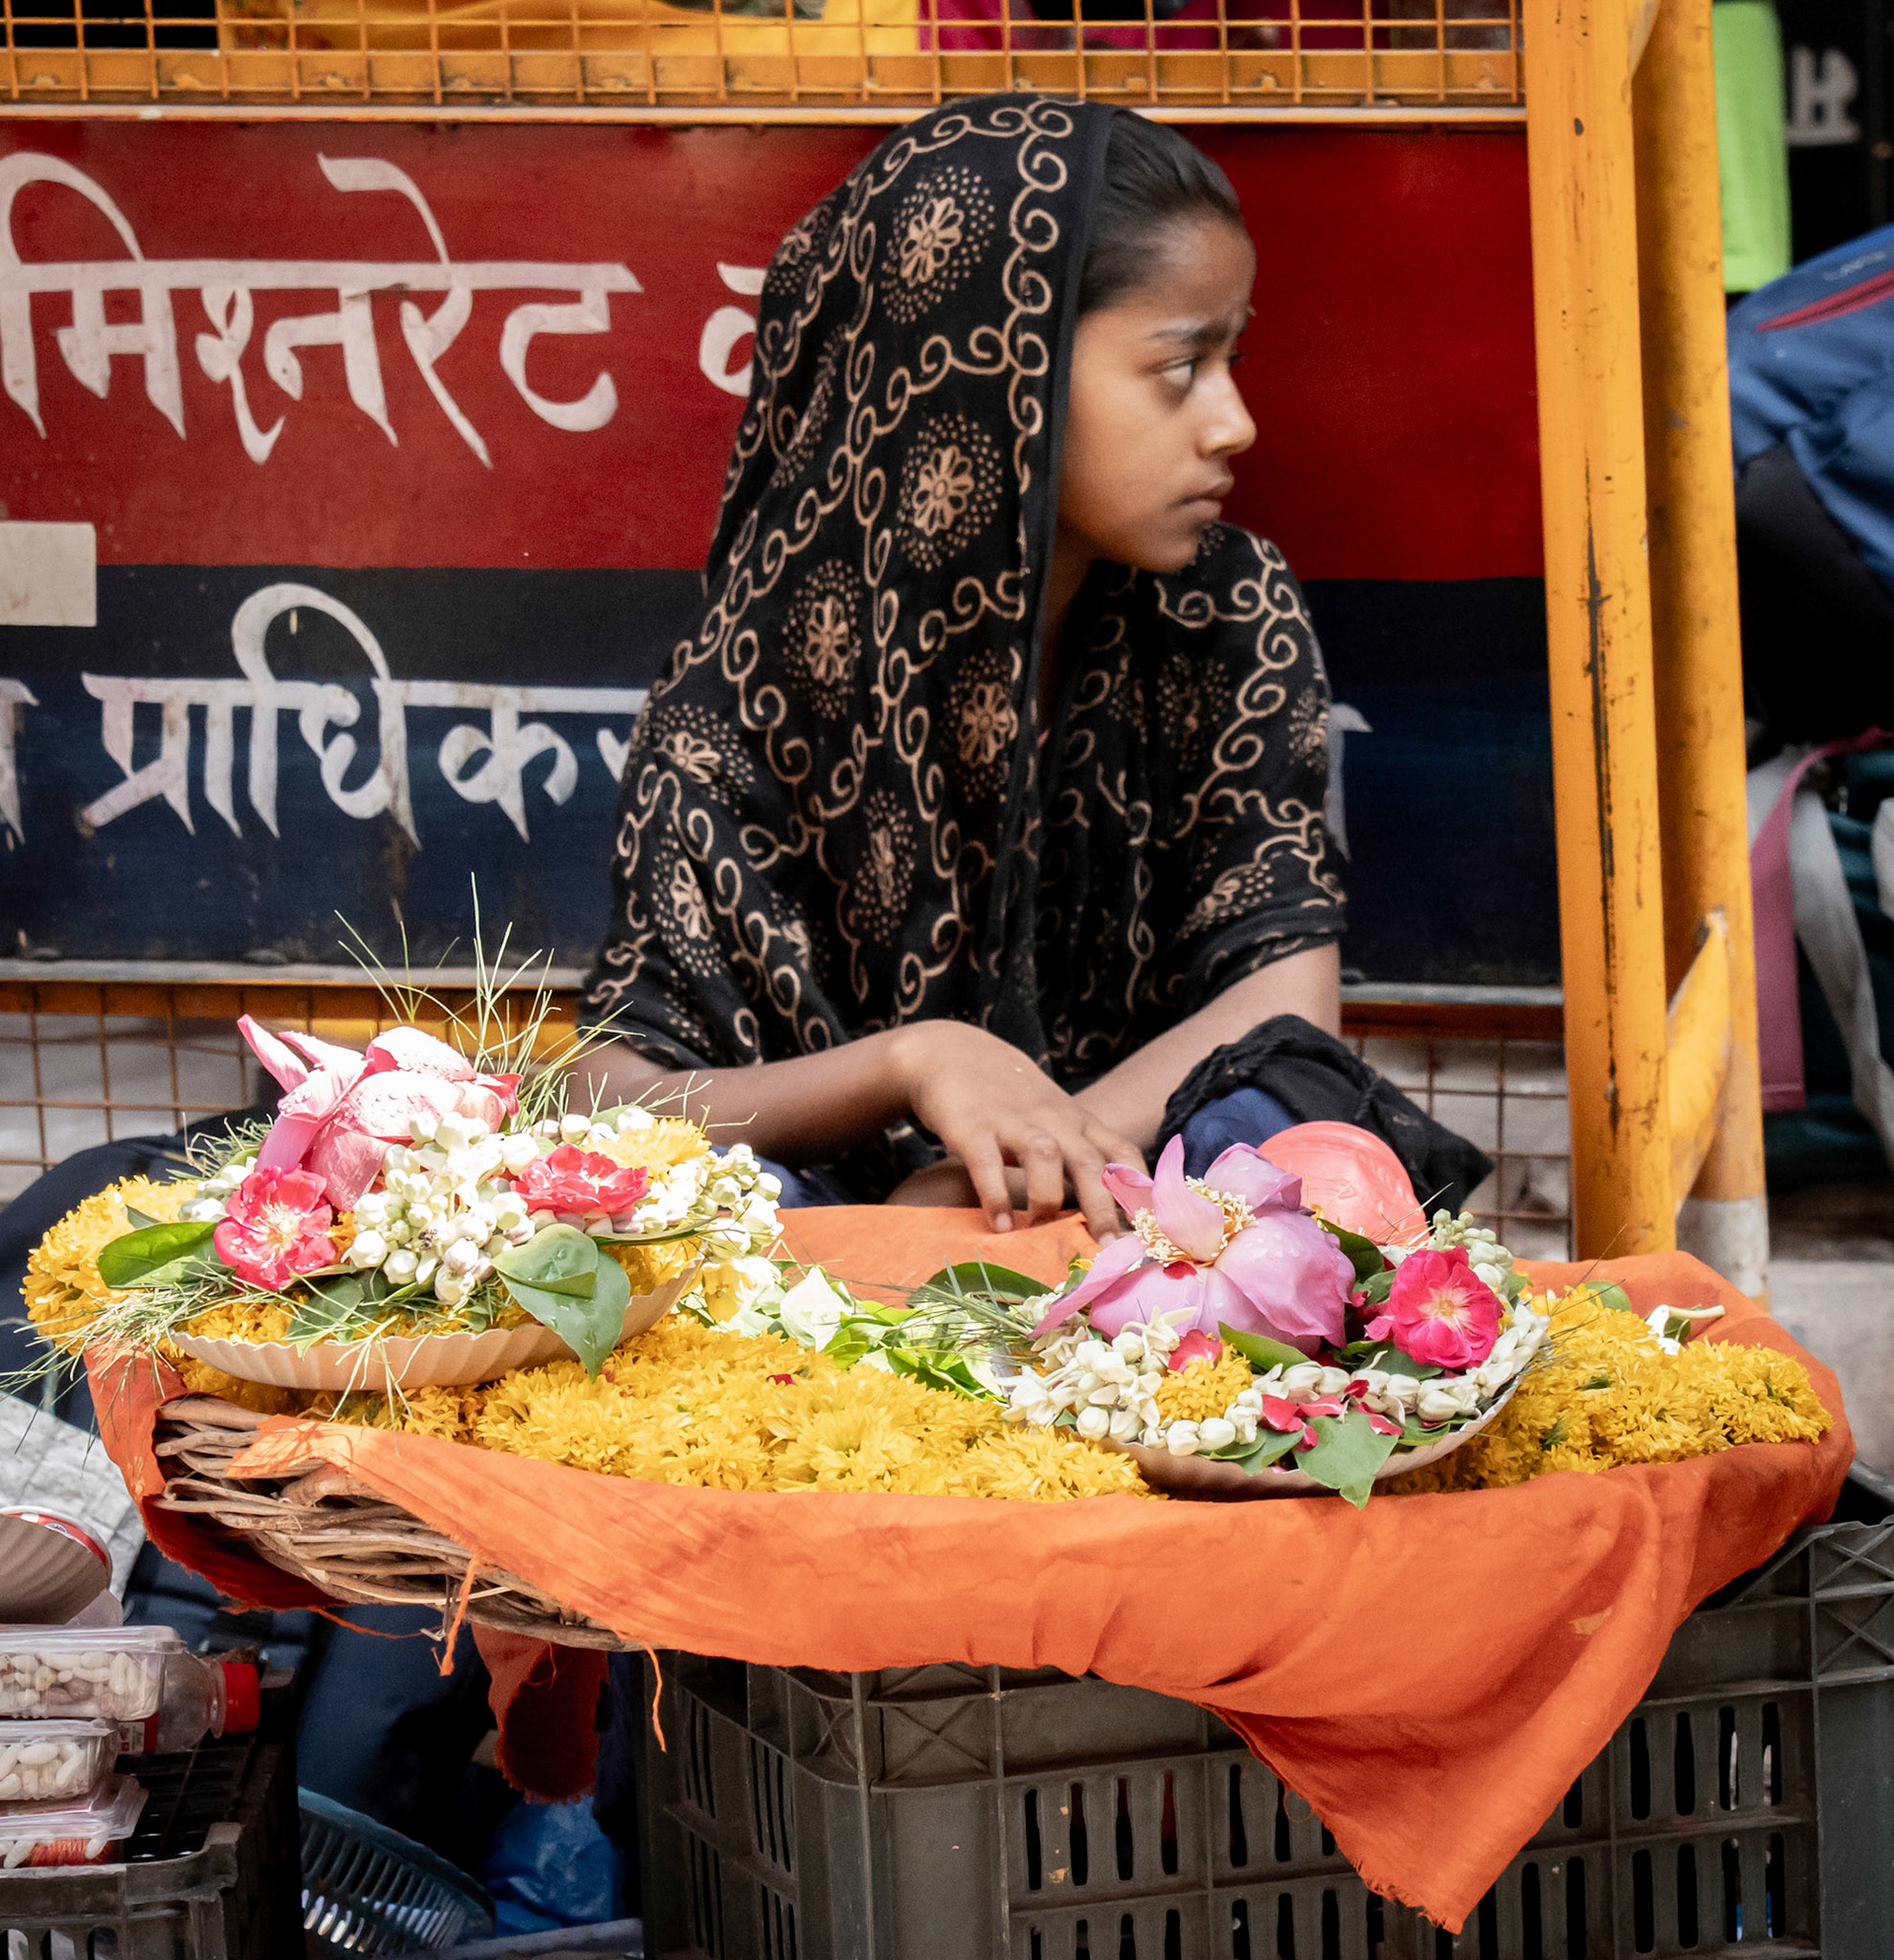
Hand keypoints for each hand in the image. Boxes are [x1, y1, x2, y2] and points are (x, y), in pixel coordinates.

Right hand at [886, 1022, 1144, 1238]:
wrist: (954, 1054)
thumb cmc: (1012, 1100)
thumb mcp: (1055, 1119)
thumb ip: (1078, 1156)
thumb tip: (1107, 1216)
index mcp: (1078, 1123)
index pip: (1122, 1152)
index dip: (1140, 1188)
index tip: (1151, 1227)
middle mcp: (1053, 1122)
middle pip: (1088, 1162)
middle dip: (1103, 1206)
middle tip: (1109, 1249)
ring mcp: (1013, 1123)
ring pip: (1044, 1157)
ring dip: (1048, 1198)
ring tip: (1041, 1235)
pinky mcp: (973, 1127)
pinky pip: (986, 1163)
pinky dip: (994, 1195)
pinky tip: (999, 1226)